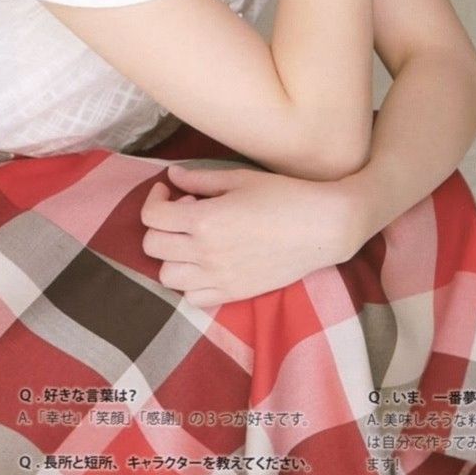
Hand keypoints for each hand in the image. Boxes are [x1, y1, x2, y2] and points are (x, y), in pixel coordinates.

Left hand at [140, 162, 360, 306]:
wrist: (323, 228)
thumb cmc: (284, 196)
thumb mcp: (240, 179)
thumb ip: (200, 179)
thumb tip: (171, 176)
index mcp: (205, 220)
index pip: (152, 216)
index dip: (154, 200)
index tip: (168, 192)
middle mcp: (206, 253)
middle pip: (153, 245)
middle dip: (159, 225)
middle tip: (183, 213)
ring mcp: (219, 278)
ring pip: (166, 276)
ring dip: (171, 255)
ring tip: (192, 240)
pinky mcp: (234, 294)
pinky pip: (193, 298)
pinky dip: (190, 282)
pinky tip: (205, 263)